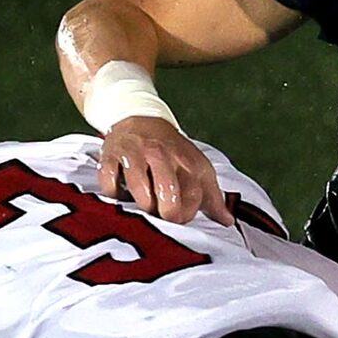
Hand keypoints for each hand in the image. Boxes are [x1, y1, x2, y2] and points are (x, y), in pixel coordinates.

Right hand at [97, 116, 233, 225]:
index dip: (187, 213)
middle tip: (162, 214)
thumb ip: (212, 197)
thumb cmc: (172, 151)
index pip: (194, 195)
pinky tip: (120, 192)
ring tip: (143, 204)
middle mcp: (163, 155)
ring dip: (142, 204)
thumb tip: (227, 221)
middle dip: (166, 212)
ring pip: (140, 189)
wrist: (140, 116)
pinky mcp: (112, 155)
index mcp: (187, 162)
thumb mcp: (197, 168)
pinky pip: (110, 181)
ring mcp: (136, 154)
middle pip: (168, 193)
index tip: (181, 217)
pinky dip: (113, 193)